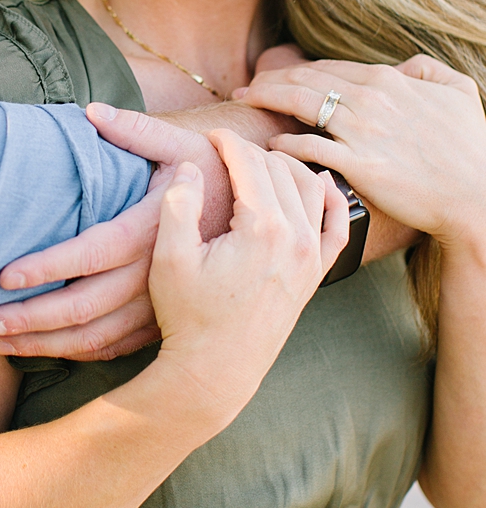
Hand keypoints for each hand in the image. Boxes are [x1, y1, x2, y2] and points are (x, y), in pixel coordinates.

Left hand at [0, 99, 294, 359]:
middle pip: (81, 308)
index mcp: (152, 230)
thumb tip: (89, 111)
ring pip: (94, 337)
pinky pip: (116, 347)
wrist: (265, 219)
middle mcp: (153, 275)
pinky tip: (46, 353)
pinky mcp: (163, 320)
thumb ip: (135, 130)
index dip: (46, 267)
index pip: (89, 254)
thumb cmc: (214, 174)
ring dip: (45, 345)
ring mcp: (159, 305)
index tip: (4, 277)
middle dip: (28, 320)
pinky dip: (78, 355)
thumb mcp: (182, 145)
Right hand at [149, 130, 347, 424]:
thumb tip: (192, 167)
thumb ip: (180, 204)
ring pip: (311, 189)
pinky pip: (337, 225)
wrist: (216, 371)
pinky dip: (331, 198)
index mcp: (262, 229)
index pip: (251, 164)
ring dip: (287, 167)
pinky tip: (318, 183)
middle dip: (252, 152)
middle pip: (280, 171)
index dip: (227, 143)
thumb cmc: (188, 316)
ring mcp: (312, 257)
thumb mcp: (170, 258)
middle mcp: (296, 239)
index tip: (210, 136)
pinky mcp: (315, 274)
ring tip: (260, 161)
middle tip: (226, 150)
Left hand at [234, 55, 485, 251]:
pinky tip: (271, 146)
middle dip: (269, 80)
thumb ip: (429, 69)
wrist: (476, 195)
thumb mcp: (460, 91)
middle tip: (245, 89)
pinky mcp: (358, 164)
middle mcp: (370, 99)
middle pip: (305, 79)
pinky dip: (285, 143)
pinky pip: (309, 147)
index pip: (327, 67)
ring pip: (300, 104)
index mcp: (388, 80)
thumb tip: (403, 66)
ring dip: (266, 100)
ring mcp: (362, 131)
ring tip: (246, 105)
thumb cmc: (471, 147)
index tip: (273, 76)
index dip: (295, 70)